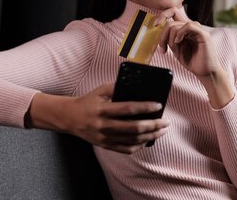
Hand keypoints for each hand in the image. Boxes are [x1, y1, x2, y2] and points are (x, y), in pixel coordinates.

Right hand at [27, 83, 169, 153]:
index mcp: (103, 109)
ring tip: (162, 130)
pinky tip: (148, 139)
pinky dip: (140, 145)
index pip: (129, 109)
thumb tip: (138, 87)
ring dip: (151, 136)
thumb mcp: (100, 90)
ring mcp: (105, 138)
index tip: (158, 105)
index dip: (145, 107)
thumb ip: (117, 87)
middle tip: (166, 121)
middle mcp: (104, 126)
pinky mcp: (106, 145)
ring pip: (133, 141)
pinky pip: (126, 149)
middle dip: (153, 125)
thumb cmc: (88, 101)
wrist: (70, 118)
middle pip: (134, 128)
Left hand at [154, 6, 233, 107]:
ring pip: (176, 24)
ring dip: (169, 38)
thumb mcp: (176, 49)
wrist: (205, 72)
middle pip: (170, 20)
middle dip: (162, 34)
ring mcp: (197, 29)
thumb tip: (159, 32)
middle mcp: (191, 26)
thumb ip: (169, 39)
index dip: (162, 16)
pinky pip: (188, 26)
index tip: (154, 26)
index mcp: (184, 28)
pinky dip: (179, 34)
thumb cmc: (192, 61)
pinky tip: (178, 42)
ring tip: (173, 49)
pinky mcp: (203, 34)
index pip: (173, 12)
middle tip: (161, 47)